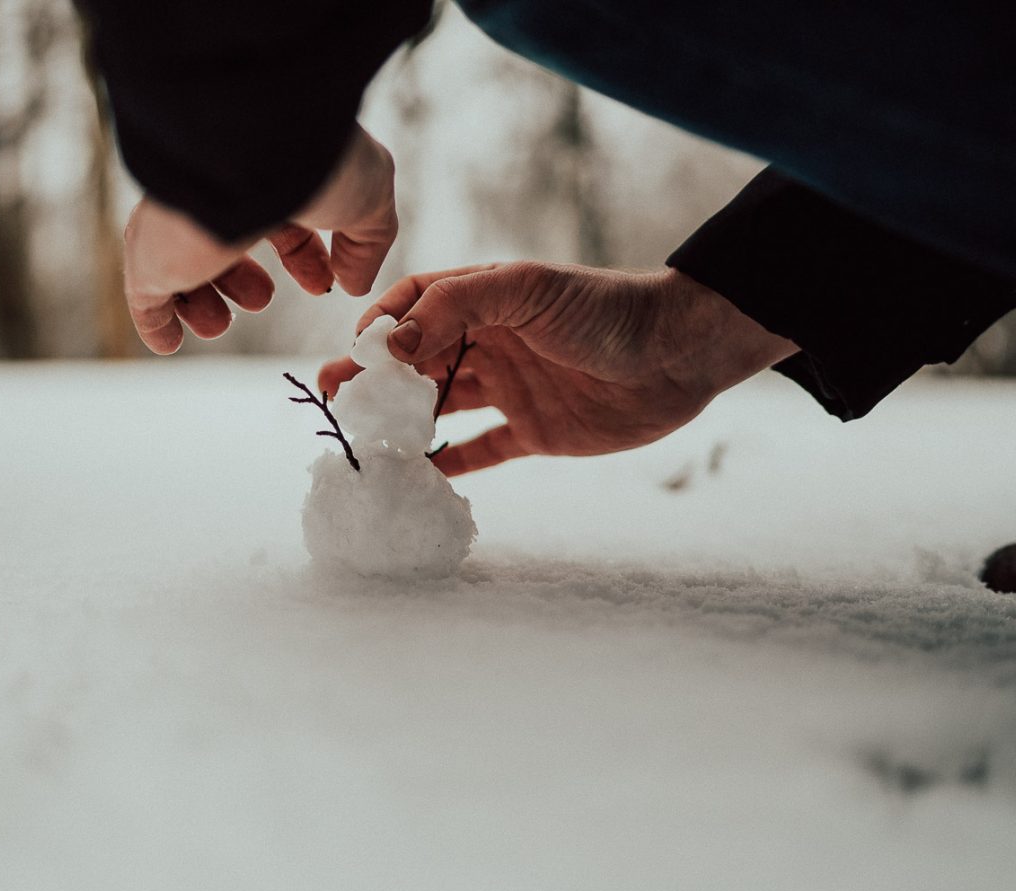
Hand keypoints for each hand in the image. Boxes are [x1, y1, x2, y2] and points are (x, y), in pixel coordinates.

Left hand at [122, 124, 397, 353]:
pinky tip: (168, 343)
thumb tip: (352, 284)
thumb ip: (366, 246)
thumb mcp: (369, 205)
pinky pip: (145, 296)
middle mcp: (221, 194)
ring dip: (205, 306)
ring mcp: (182, 224)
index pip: (282, 220)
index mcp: (270, 175)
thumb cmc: (318, 166)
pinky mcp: (151, 254)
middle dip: (246, 281)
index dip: (303, 257)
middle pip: (228, 245)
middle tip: (261, 300)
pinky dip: (157, 323)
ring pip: (183, 272)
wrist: (254, 151)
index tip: (321, 284)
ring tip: (219, 324)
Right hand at [318, 263, 798, 476]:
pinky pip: (481, 449)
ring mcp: (512, 387)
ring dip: (405, 422)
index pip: (415, 307)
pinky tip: (419, 477)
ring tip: (366, 442)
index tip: (353, 354)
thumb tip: (390, 340)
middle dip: (376, 380)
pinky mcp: (535, 431)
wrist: (680, 355)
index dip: (380, 327)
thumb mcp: (526, 289)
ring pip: (442, 406)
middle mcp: (492, 342)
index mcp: (486, 299)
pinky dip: (450, 463)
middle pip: (418, 361)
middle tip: (336, 402)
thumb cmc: (605, 309)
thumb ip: (456, 305)